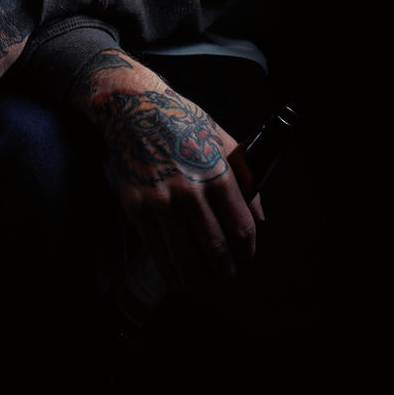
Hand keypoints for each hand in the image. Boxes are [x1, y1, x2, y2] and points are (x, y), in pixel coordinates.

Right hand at [71, 49, 264, 296]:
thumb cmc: (181, 121)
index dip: (247, 251)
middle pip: (215, 249)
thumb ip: (245, 177)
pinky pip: (157, 251)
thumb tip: (259, 217)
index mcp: (216, 173)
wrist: (133, 109)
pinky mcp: (137, 208)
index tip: (246, 259)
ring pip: (185, 257)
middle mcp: (190, 191)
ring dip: (198, 280)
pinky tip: (177, 279)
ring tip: (203, 285)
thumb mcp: (220, 139)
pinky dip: (169, 272)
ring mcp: (161, 202)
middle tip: (227, 277)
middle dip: (225, 271)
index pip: (241, 228)